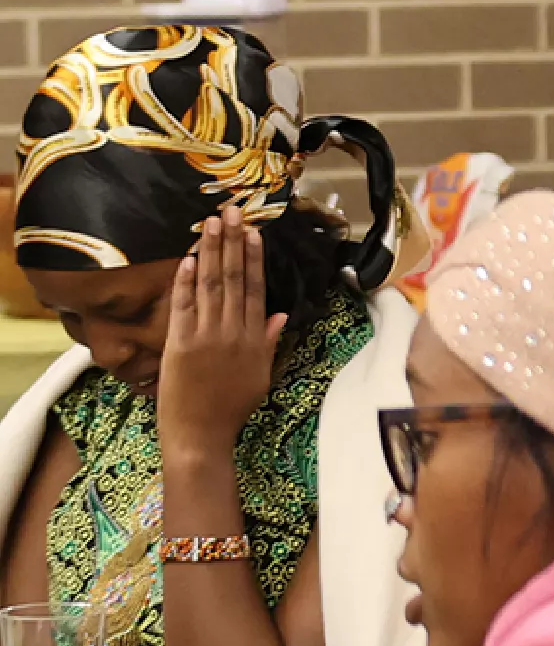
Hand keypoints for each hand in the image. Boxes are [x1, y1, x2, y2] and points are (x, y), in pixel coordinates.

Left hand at [150, 224, 277, 444]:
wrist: (202, 433)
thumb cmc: (231, 407)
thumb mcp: (260, 376)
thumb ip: (268, 342)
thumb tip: (281, 315)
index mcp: (254, 340)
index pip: (255, 290)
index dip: (254, 259)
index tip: (254, 232)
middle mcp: (232, 333)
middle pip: (234, 280)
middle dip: (233, 244)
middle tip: (232, 213)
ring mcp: (206, 336)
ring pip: (211, 286)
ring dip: (211, 252)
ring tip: (212, 224)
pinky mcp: (180, 343)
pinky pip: (184, 306)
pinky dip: (186, 282)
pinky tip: (189, 258)